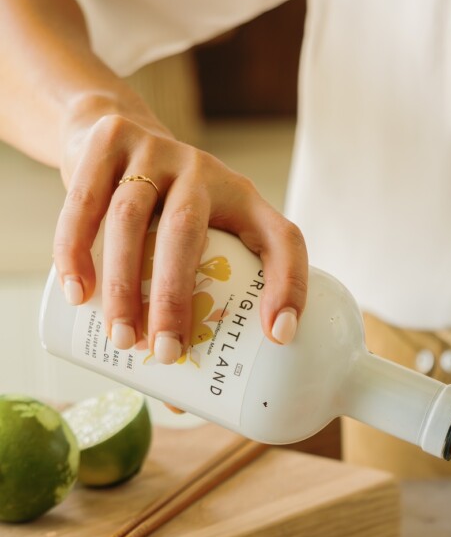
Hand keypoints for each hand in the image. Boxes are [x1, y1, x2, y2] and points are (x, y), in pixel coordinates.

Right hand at [54, 105, 307, 361]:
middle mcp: (206, 173)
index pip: (283, 239)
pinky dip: (75, 248)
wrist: (112, 135)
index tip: (279, 338)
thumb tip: (180, 401)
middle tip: (167, 354)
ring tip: (123, 339)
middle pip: (188, 232)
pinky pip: (87, 199)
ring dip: (124, 283)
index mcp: (245, 202)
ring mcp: (157, 152)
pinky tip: (77, 291)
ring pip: (132, 217)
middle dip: (175, 297)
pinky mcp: (111, 141)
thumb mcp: (193, 247)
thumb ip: (187, 306)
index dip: (289, 286)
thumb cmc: (162, 218)